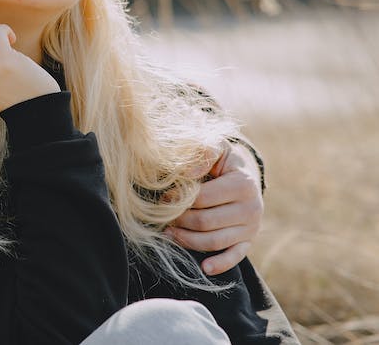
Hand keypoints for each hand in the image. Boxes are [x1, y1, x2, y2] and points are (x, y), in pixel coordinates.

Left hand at [167, 140, 263, 275]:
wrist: (244, 175)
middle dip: (179, 221)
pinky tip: (204, 267)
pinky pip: (235, 257)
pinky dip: (220, 264)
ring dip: (187, 240)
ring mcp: (251, 227)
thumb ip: (203, 153)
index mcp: (243, 184)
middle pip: (206, 222)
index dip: (179, 199)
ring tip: (168, 233)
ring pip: (215, 241)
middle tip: (163, 216)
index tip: (164, 197)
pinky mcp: (248, 241)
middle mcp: (252, 208)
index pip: (203, 199)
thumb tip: (187, 173)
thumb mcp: (216, 148)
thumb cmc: (222, 161)